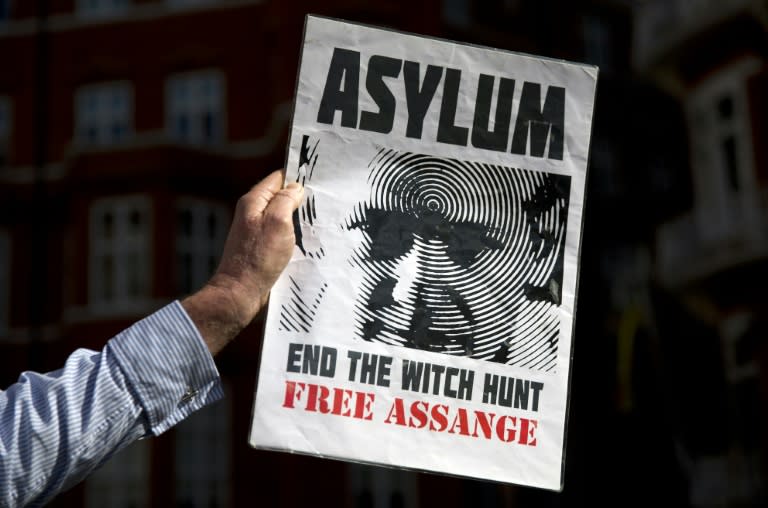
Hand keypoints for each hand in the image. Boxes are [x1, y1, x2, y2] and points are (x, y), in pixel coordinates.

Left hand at [182, 170, 302, 353]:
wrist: (241, 291)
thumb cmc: (258, 257)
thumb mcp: (277, 222)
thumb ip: (286, 200)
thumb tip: (295, 188)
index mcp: (253, 202)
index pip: (278, 179)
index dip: (296, 177)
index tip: (317, 180)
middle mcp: (253, 214)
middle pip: (281, 197)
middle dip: (300, 199)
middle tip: (322, 203)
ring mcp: (257, 232)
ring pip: (282, 217)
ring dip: (298, 219)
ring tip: (317, 222)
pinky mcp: (261, 248)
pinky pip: (281, 234)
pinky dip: (293, 235)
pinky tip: (306, 240)